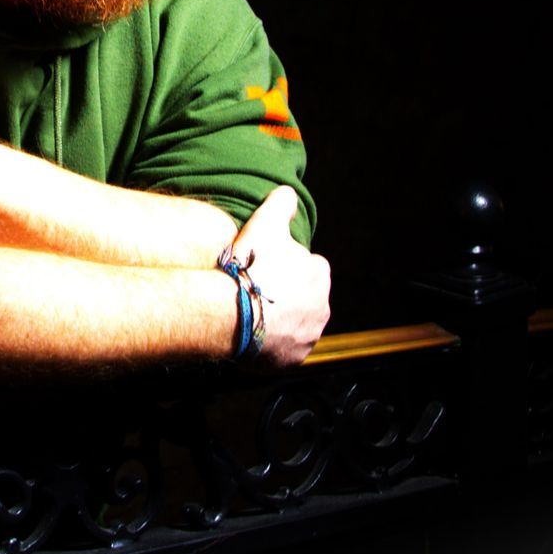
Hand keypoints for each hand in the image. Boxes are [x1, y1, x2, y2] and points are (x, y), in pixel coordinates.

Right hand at [225, 187, 330, 366]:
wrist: (231, 312)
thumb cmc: (249, 267)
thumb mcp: (265, 222)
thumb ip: (281, 203)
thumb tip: (288, 194)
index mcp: (319, 274)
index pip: (308, 266)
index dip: (285, 265)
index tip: (265, 267)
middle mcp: (321, 307)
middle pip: (302, 297)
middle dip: (285, 294)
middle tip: (256, 290)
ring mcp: (308, 336)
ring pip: (294, 324)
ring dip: (280, 319)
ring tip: (251, 313)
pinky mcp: (293, 359)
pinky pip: (284, 350)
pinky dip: (273, 344)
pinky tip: (252, 334)